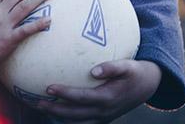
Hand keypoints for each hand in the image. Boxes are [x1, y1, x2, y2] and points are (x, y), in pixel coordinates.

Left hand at [34, 59, 161, 122]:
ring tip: (40, 107)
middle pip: (74, 114)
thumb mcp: (128, 65)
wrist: (148, 86)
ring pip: (76, 121)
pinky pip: (82, 121)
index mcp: (108, 98)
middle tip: (37, 102)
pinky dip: (67, 117)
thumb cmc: (135, 71)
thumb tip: (94, 70)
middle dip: (55, 109)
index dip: (65, 94)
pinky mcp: (102, 118)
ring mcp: (103, 117)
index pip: (81, 98)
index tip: (49, 87)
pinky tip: (53, 108)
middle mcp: (104, 111)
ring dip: (58, 115)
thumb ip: (112, 67)